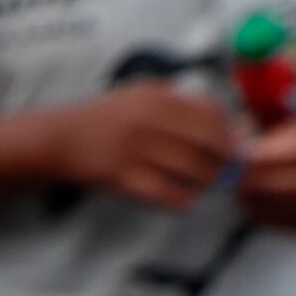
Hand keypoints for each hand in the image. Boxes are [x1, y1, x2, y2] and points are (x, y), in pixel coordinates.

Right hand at [60, 82, 248, 209]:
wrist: (59, 139)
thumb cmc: (107, 119)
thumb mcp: (143, 95)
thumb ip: (182, 104)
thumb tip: (229, 124)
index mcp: (157, 98)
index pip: (212, 115)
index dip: (230, 134)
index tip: (236, 147)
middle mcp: (147, 120)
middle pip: (207, 143)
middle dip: (225, 161)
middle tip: (228, 172)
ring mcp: (133, 149)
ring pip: (191, 170)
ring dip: (207, 183)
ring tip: (207, 187)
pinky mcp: (121, 177)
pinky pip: (165, 193)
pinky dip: (182, 200)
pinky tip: (184, 200)